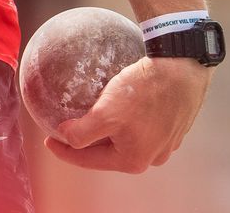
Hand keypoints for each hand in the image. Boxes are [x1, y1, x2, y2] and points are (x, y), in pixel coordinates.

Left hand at [45, 56, 209, 174]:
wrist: (182, 68)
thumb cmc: (143, 92)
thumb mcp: (105, 113)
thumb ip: (82, 132)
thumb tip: (65, 137)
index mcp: (133, 160)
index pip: (89, 161)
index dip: (65, 151)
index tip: (48, 138)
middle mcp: (152, 157)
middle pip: (109, 152)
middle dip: (88, 142)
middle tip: (69, 127)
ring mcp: (165, 142)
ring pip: (126, 138)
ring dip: (109, 129)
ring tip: (93, 114)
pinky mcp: (173, 125)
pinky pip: (142, 125)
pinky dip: (126, 117)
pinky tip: (119, 102)